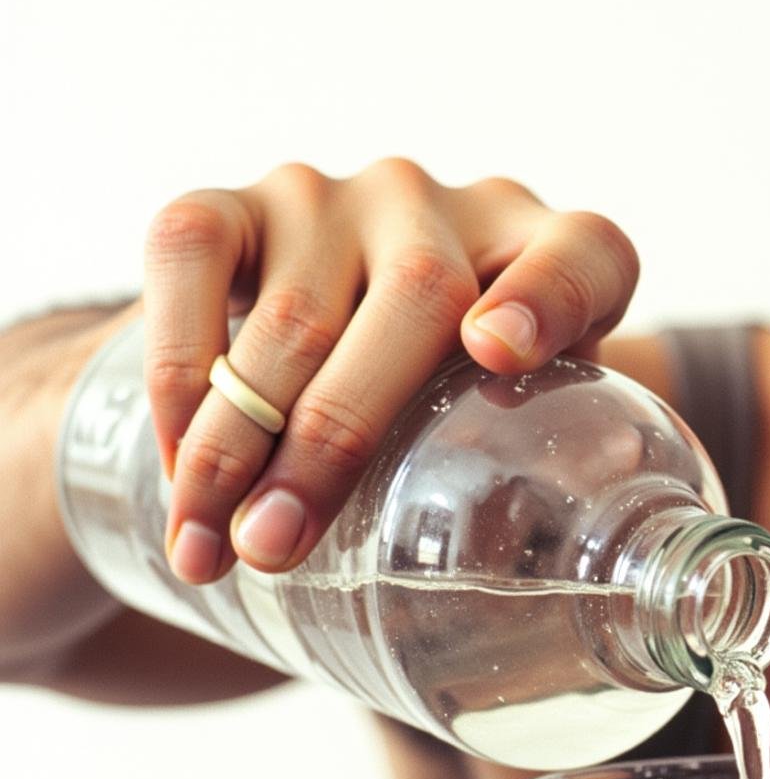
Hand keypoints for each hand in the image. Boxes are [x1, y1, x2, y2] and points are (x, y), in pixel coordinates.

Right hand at [141, 157, 639, 582]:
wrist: (332, 331)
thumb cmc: (449, 402)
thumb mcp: (512, 425)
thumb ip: (551, 474)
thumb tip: (566, 583)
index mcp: (551, 256)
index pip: (586, 257)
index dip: (549, 296)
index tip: (497, 351)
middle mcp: (448, 209)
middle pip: (418, 300)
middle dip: (336, 437)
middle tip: (278, 546)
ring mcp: (338, 196)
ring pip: (292, 309)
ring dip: (234, 443)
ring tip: (210, 549)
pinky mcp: (237, 199)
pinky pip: (190, 258)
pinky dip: (177, 372)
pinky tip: (173, 465)